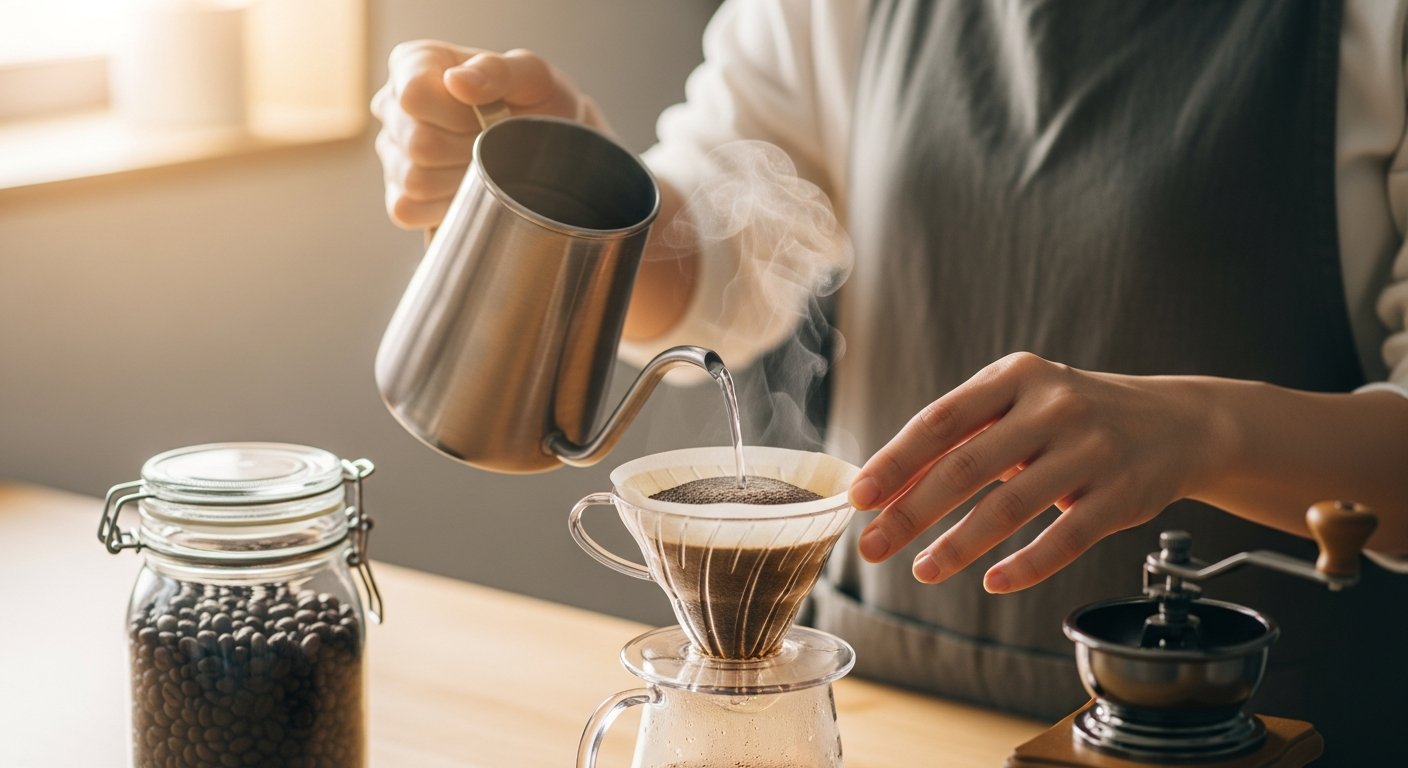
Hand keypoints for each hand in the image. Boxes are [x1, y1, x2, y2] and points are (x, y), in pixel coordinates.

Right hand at [371, 40, 607, 229]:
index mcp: (413, 64)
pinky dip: (446, 207)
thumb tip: (457, 81)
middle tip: (493, 141)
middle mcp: (392, 106)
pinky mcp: (399, 195)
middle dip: (469, 149)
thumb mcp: (531, 76)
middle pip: (417, 143)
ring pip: (415, 180)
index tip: (488, 114)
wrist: (546, 146)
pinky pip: (408, 209)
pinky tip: (469, 189)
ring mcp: (391, 153)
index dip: (457, 115)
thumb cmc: (534, 103)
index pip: (414, 96)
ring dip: (462, 180)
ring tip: (484, 163)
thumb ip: (498, 69)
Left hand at [847, 352, 1228, 592]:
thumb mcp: (1021, 404)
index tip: (859, 497)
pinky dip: (1023, 566)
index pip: (939, 421)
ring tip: (922, 570)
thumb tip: (888, 489)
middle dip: (911, 512)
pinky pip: (1063, 539)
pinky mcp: (1120, 495)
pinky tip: (992, 582)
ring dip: (958, 546)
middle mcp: (1052, 406)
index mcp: (1015, 376)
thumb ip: (962, 438)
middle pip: (965, 466)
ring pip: (1009, 507)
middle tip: (872, 546)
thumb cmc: (1074, 417)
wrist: (1178, 423)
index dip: (895, 462)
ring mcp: (1090, 450)